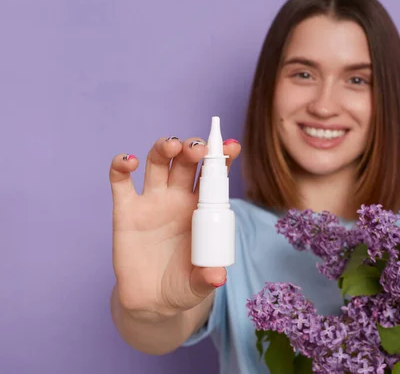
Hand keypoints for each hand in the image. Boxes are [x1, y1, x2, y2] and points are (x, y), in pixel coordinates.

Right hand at [109, 136, 240, 320]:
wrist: (151, 301)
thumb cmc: (182, 286)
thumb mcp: (197, 285)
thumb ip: (206, 277)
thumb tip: (217, 276)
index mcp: (201, 209)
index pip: (214, 177)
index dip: (222, 159)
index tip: (232, 146)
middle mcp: (178, 199)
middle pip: (186, 162)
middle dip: (193, 149)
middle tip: (198, 149)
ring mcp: (152, 201)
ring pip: (158, 163)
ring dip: (164, 148)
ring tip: (172, 146)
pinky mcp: (125, 210)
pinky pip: (120, 181)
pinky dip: (121, 165)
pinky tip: (127, 162)